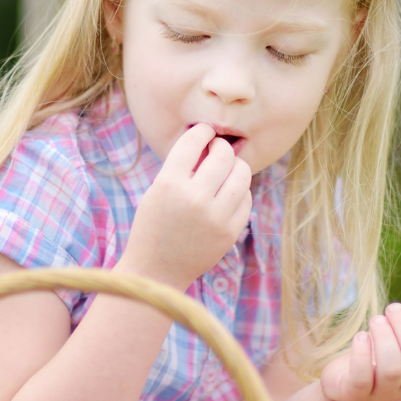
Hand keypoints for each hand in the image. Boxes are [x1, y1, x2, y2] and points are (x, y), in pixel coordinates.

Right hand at [120, 124, 251, 289]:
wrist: (156, 270)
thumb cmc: (154, 224)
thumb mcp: (156, 191)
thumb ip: (181, 167)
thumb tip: (211, 141)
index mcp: (169, 184)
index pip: (193, 142)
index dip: (202, 131)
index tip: (204, 131)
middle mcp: (194, 198)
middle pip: (223, 154)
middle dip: (221, 147)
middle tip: (216, 149)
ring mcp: (215, 217)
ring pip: (242, 173)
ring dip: (235, 165)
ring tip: (226, 169)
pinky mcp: (229, 232)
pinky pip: (246, 198)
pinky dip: (239, 190)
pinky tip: (228, 192)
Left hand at [319, 282, 400, 400]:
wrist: (345, 381)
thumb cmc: (379, 352)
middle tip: (390, 308)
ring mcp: (384, 395)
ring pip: (392, 369)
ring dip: (384, 338)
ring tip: (375, 320)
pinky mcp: (357, 396)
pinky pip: (363, 378)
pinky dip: (361, 354)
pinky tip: (360, 336)